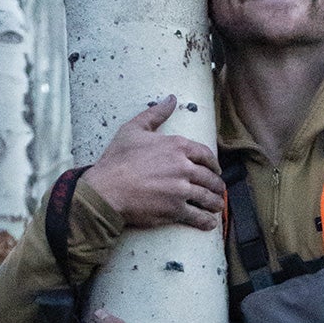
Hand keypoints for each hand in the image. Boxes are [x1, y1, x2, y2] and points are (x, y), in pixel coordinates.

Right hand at [85, 96, 223, 229]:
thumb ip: (155, 114)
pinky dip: (206, 221)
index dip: (213, 163)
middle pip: (209, 177)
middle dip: (216, 184)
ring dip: (215, 203)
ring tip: (217, 206)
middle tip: (217, 189)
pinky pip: (198, 217)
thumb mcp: (133, 129)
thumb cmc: (117, 159)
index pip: (205, 154)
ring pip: (207, 197)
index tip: (215, 170)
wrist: (107, 189)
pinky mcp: (175, 210)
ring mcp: (181, 190)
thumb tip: (171, 99)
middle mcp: (183, 167)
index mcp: (177, 146)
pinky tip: (209, 223)